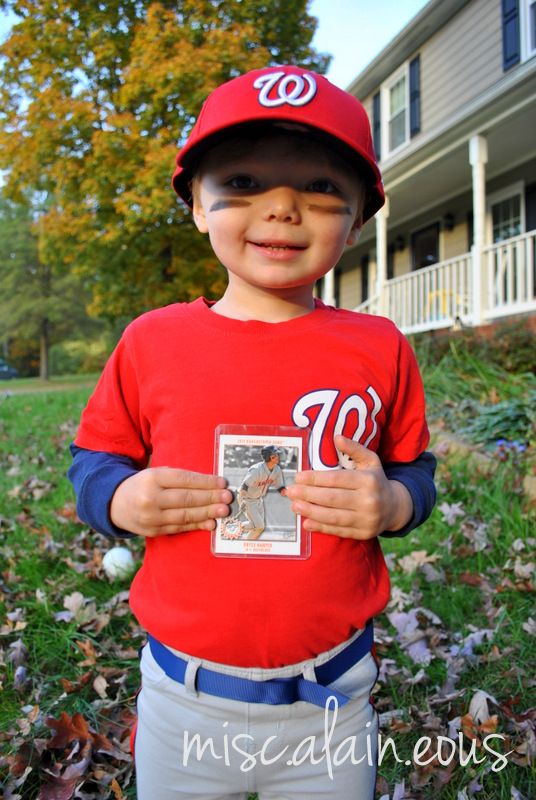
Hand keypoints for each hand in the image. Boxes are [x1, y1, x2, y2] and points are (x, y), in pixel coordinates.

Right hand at [110, 468, 231, 537]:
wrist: (115, 504)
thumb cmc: (143, 485)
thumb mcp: (156, 474)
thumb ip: (179, 478)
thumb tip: (210, 484)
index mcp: (152, 478)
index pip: (184, 479)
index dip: (205, 482)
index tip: (222, 482)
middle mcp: (150, 498)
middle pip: (186, 498)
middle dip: (210, 498)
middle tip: (228, 497)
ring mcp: (151, 517)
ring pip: (185, 515)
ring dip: (207, 513)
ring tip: (223, 511)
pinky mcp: (153, 531)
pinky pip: (179, 528)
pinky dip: (196, 526)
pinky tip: (210, 523)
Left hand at [285, 435, 412, 539]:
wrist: (395, 507)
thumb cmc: (376, 480)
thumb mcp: (370, 460)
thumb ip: (354, 448)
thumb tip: (337, 437)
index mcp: (368, 480)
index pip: (336, 479)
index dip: (315, 478)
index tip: (298, 476)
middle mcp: (369, 501)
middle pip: (332, 498)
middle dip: (308, 495)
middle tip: (290, 491)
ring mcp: (366, 519)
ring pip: (333, 516)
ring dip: (311, 511)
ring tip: (294, 506)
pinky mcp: (363, 533)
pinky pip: (338, 531)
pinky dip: (321, 527)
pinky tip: (306, 522)